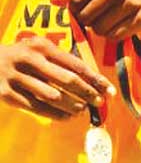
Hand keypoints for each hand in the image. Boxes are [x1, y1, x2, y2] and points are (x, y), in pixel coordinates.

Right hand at [0, 37, 114, 119]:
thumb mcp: (36, 49)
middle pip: (66, 80)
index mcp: (41, 46)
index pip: (75, 64)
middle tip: (99, 102)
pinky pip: (35, 107)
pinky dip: (53, 114)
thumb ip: (59, 59)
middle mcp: (29, 60)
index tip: (109, 89)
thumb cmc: (18, 55)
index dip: (95, 78)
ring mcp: (15, 77)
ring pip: (51, 96)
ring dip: (71, 105)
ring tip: (82, 110)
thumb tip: (90, 78)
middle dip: (87, 93)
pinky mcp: (4, 93)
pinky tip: (65, 117)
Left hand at [51, 0, 140, 40]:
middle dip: (92, 24)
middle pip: (87, 18)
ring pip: (101, 29)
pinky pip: (117, 35)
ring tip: (121, 22)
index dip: (78, 13)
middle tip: (107, 19)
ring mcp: (134, 2)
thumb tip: (53, 0)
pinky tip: (130, 26)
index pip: (76, 1)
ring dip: (107, 31)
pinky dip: (119, 36)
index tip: (90, 15)